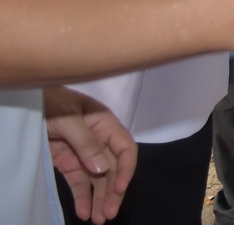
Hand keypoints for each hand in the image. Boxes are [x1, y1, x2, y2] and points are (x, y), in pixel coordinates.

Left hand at [44, 87, 135, 224]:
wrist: (25, 102)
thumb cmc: (49, 103)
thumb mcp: (68, 119)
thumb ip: (86, 142)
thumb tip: (102, 169)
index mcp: (105, 124)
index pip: (125, 149)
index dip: (126, 170)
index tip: (118, 189)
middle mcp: (98, 140)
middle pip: (112, 169)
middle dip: (112, 192)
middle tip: (108, 214)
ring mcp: (82, 152)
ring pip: (97, 179)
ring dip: (99, 199)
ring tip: (98, 219)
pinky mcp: (67, 162)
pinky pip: (78, 182)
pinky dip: (82, 197)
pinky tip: (84, 211)